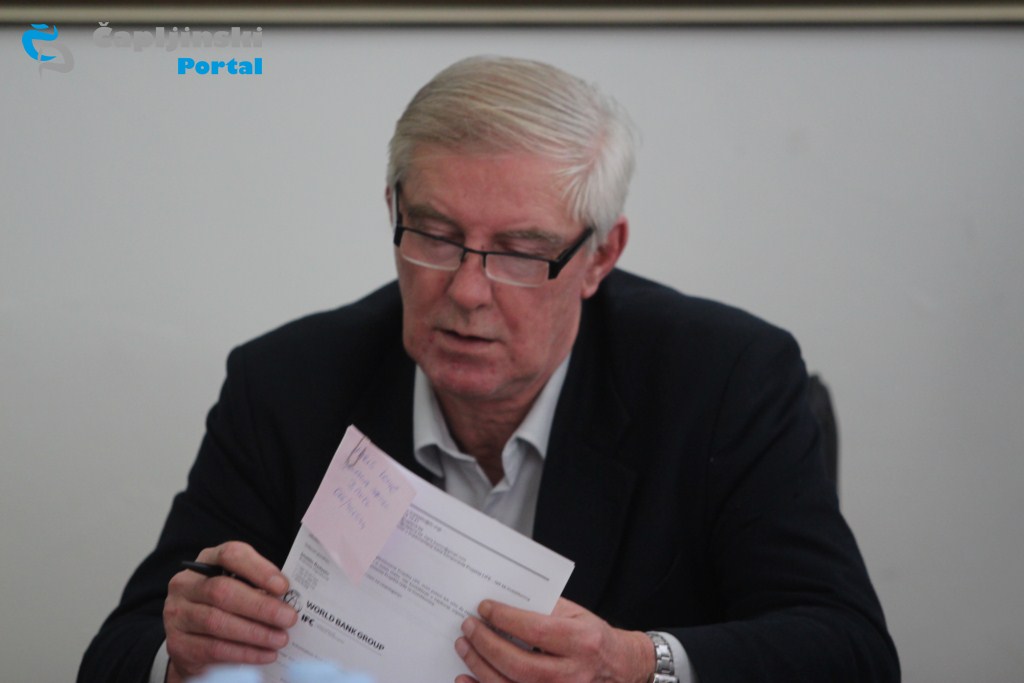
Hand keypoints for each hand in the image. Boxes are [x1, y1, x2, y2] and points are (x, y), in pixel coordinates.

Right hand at [163, 541, 297, 682]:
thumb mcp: (238, 586)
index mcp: (206, 561)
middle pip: (223, 591)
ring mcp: (178, 614)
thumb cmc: (224, 604)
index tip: (283, 586)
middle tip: (289, 618)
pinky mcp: (178, 643)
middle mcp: (186, 584)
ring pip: (217, 622)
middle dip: (260, 606)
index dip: (258, 569)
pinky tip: (265, 654)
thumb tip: (289, 599)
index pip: (230, 554)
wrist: (189, 636)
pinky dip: (243, 653)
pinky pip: (213, 649)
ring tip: (280, 639)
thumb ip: (258, 586)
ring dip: (254, 633)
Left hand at [454, 597, 653, 682]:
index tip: (484, 608)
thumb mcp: (577, 616)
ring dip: (480, 667)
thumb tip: (503, 603)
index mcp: (582, 644)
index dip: (505, 619)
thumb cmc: (595, 640)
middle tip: (468, 627)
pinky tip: (465, 679)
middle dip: (487, 644)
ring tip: (464, 646)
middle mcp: (573, 675)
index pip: (536, 631)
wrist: (620, 670)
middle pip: (519, 664)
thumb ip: (544, 609)